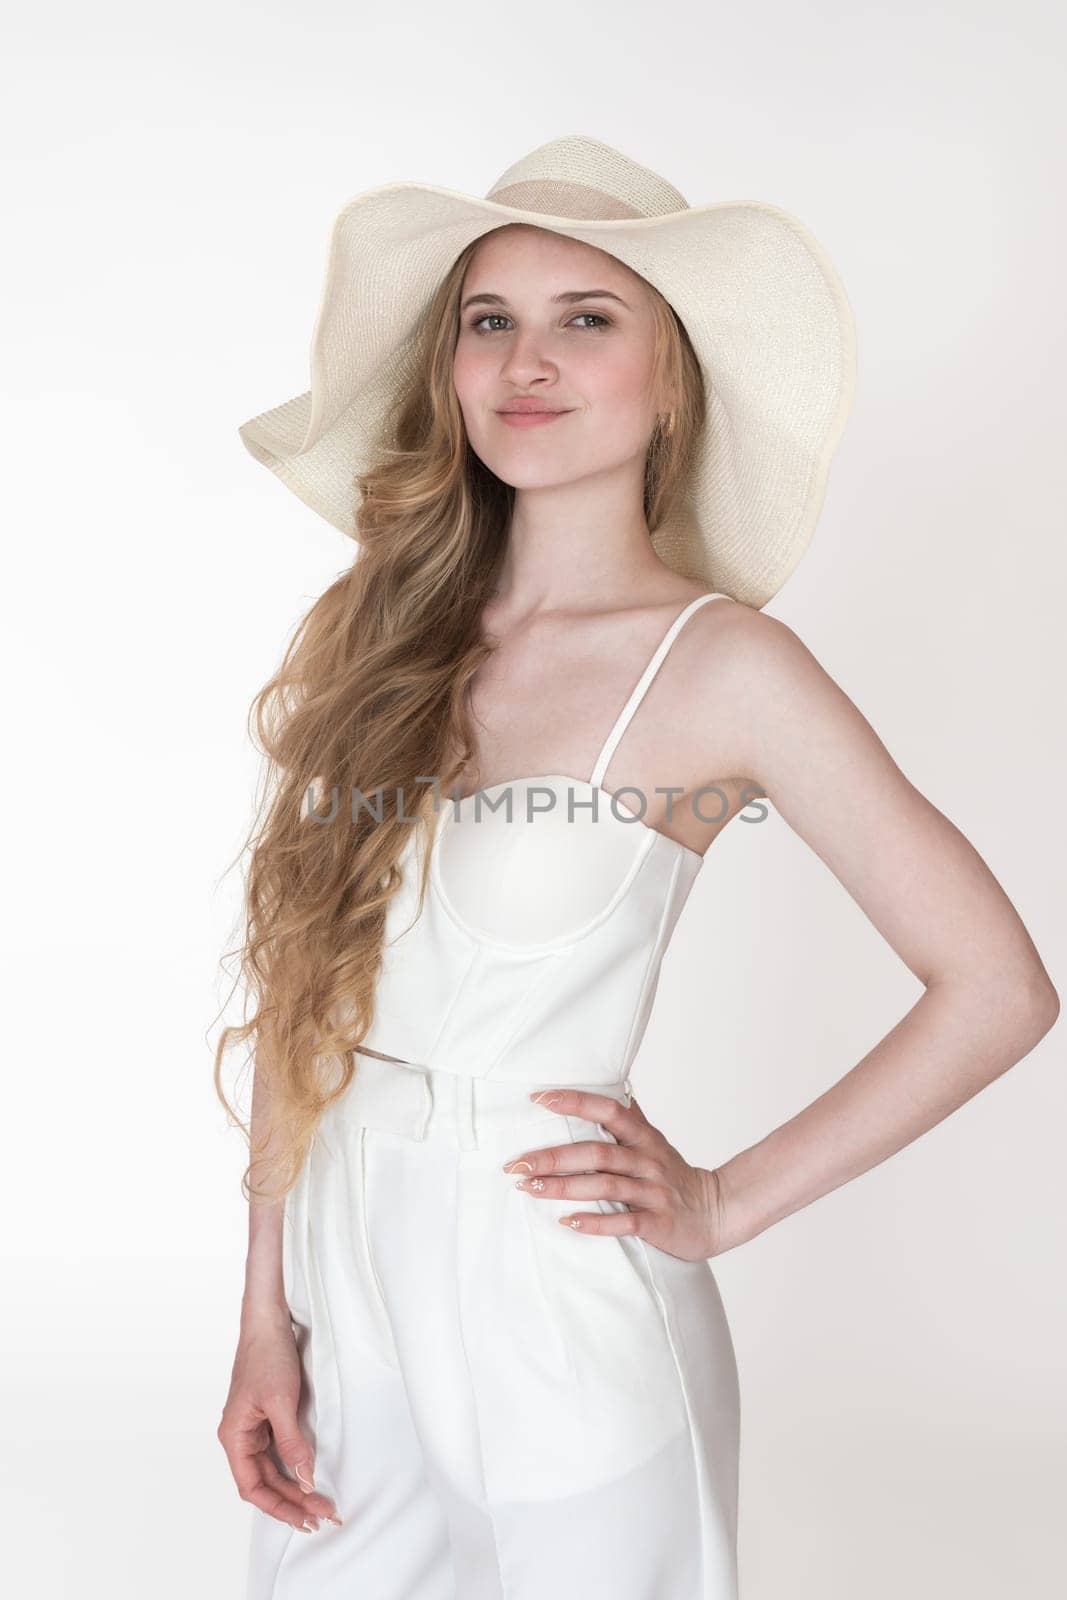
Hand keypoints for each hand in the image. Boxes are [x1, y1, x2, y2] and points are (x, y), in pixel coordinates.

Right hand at [217, 1313, 341, 1532]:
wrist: (269, 1322)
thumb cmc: (267, 1356)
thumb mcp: (281, 1402)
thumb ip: (292, 1443)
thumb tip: (305, 1480)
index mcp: (233, 1437)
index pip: (252, 1487)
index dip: (278, 1507)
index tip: (304, 1519)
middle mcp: (240, 1437)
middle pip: (264, 1482)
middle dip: (292, 1501)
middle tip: (323, 1515)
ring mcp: (254, 1428)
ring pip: (273, 1470)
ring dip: (296, 1487)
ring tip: (321, 1505)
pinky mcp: (267, 1419)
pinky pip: (279, 1453)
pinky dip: (295, 1467)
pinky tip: (310, 1478)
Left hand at [503, 1087, 726, 1261]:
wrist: (716, 1212)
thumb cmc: (674, 1175)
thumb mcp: (654, 1141)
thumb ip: (630, 1117)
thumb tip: (611, 1084)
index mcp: (643, 1137)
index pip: (608, 1110)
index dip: (574, 1101)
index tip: (538, 1098)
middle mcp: (647, 1160)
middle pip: (596, 1153)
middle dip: (553, 1157)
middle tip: (515, 1164)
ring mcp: (653, 1192)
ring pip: (604, 1186)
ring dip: (563, 1188)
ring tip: (530, 1189)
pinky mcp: (658, 1223)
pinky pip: (623, 1222)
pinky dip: (594, 1222)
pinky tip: (567, 1222)